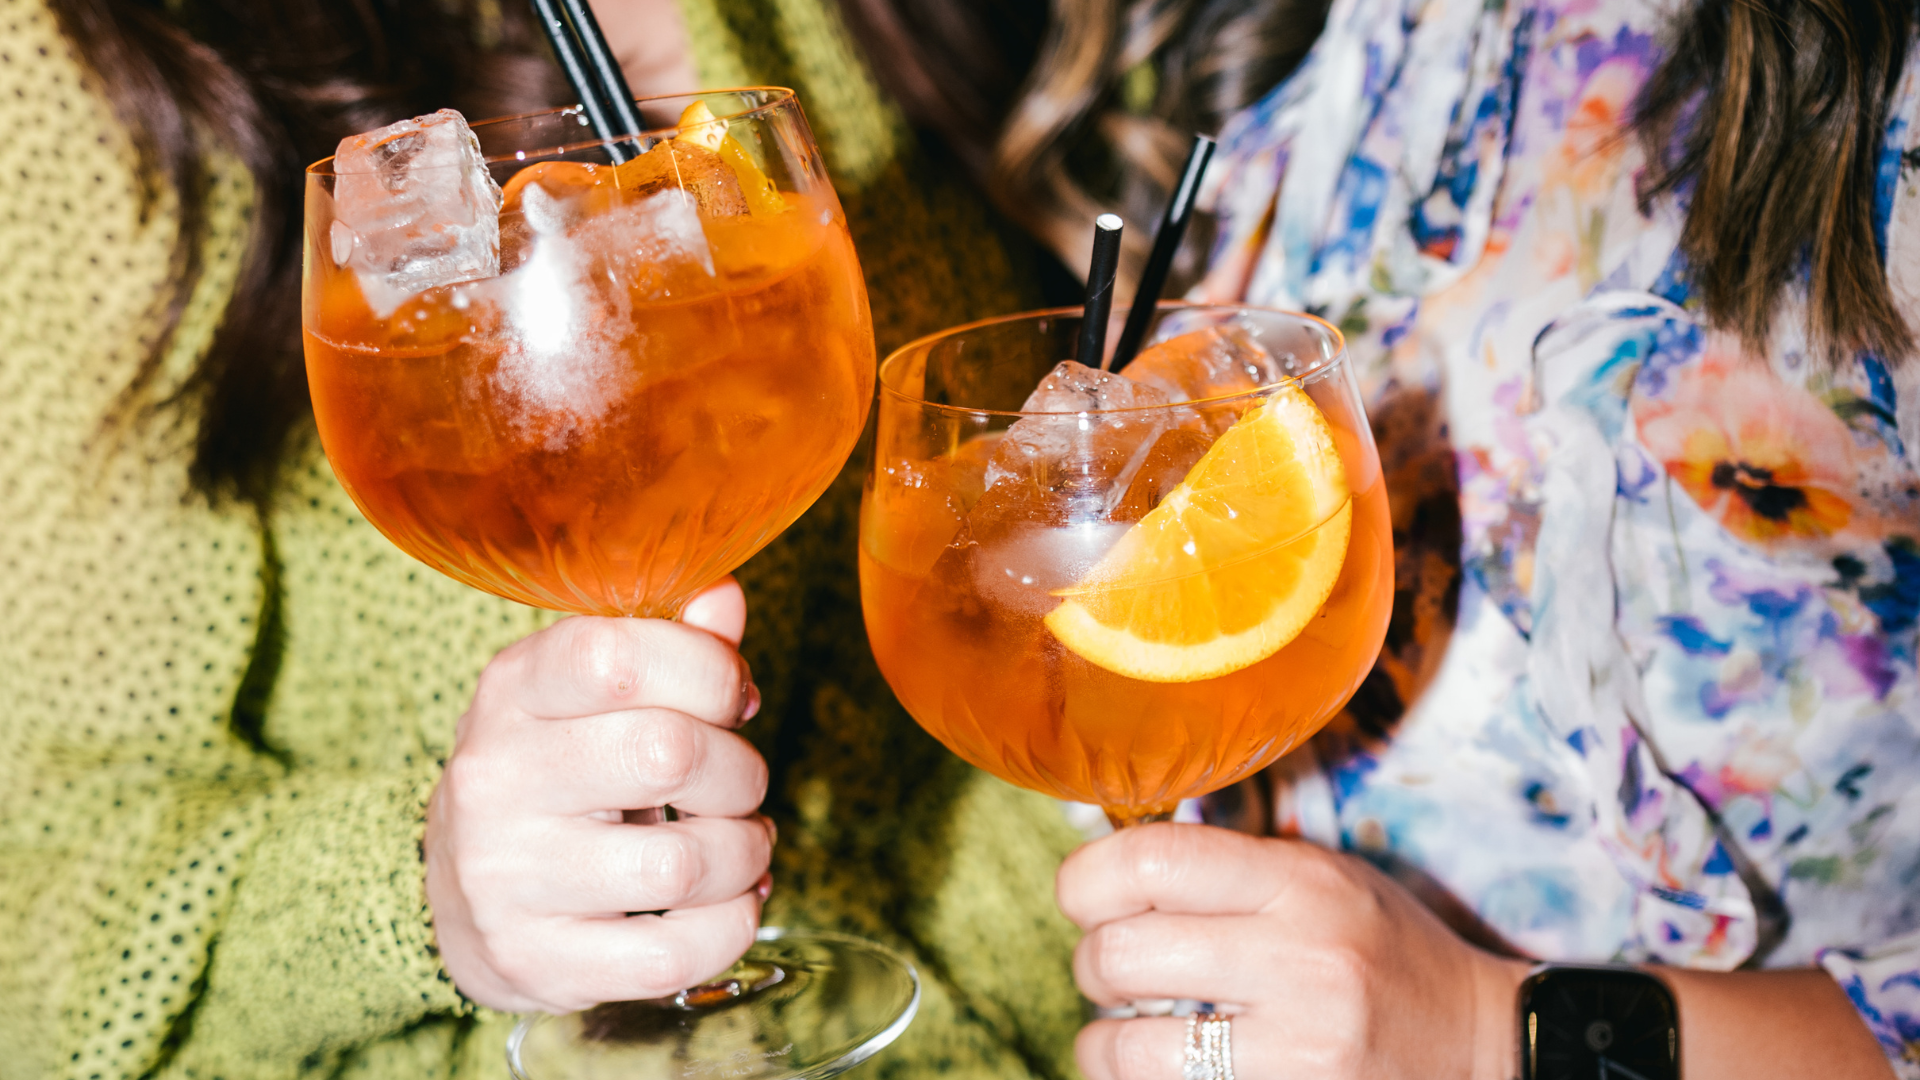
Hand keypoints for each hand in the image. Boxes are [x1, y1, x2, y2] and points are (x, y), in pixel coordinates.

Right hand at [424, 579, 773, 1012]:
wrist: (464, 898)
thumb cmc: (559, 772)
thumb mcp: (594, 694)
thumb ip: (669, 641)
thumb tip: (722, 596)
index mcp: (514, 690)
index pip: (619, 656)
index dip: (708, 671)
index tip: (731, 697)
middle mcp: (497, 778)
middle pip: (668, 754)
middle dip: (740, 772)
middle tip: (737, 784)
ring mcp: (509, 877)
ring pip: (684, 864)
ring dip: (744, 853)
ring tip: (737, 845)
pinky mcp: (536, 960)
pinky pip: (673, 954)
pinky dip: (729, 927)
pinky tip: (724, 904)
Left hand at [1058, 823, 1527, 1079]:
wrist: (1479, 1044)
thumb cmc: (1381, 952)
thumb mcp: (1321, 879)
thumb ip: (1225, 867)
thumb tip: (1107, 865)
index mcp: (1301, 883)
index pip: (1149, 861)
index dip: (1086, 879)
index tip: (1083, 896)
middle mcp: (1300, 960)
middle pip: (1120, 953)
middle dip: (1092, 963)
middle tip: (1111, 969)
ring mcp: (1298, 1047)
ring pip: (1125, 1046)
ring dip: (1103, 1040)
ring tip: (1125, 1031)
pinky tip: (1163, 1066)